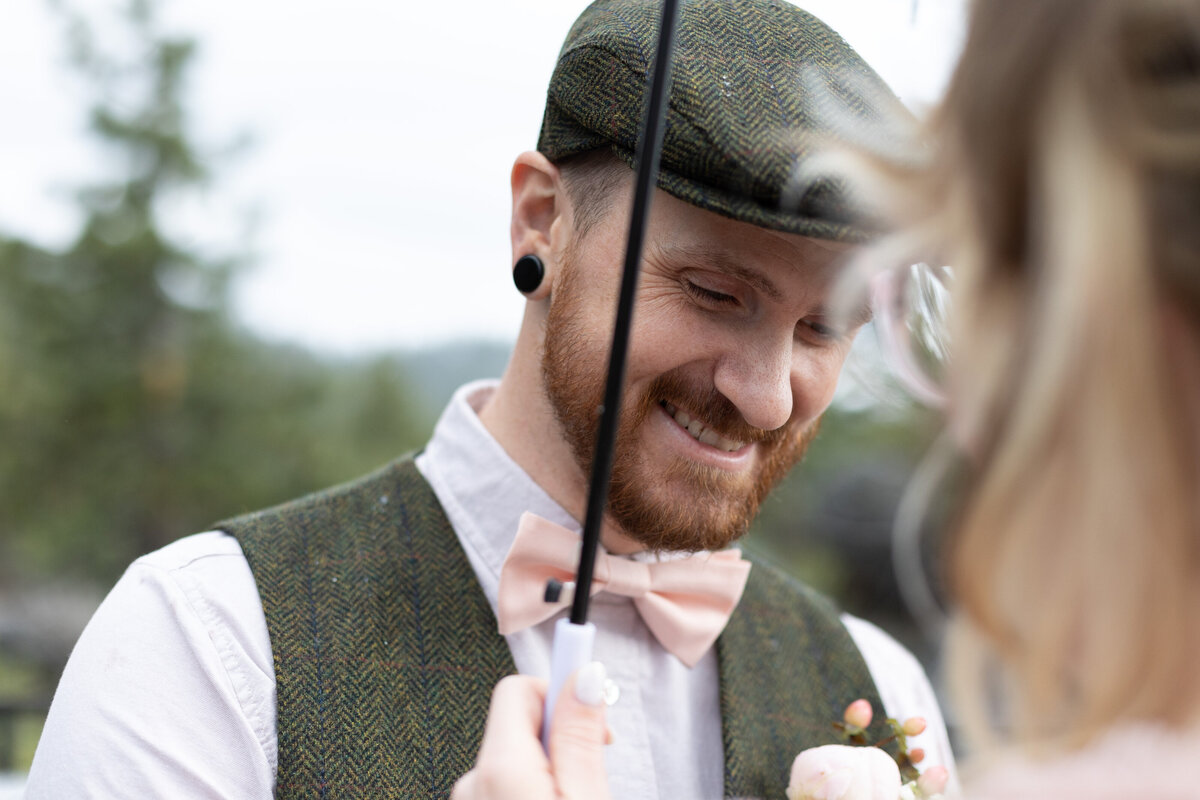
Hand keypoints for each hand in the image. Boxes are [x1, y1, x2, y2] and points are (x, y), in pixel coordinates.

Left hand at [452, 663, 611, 799]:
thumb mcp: (585, 797)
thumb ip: (579, 738)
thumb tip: (584, 675)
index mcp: (500, 767)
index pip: (518, 689)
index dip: (560, 690)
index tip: (593, 693)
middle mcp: (474, 779)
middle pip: (521, 723)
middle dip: (560, 736)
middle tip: (592, 771)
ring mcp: (473, 799)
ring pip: (519, 755)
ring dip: (551, 765)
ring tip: (575, 797)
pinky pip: (509, 782)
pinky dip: (535, 786)